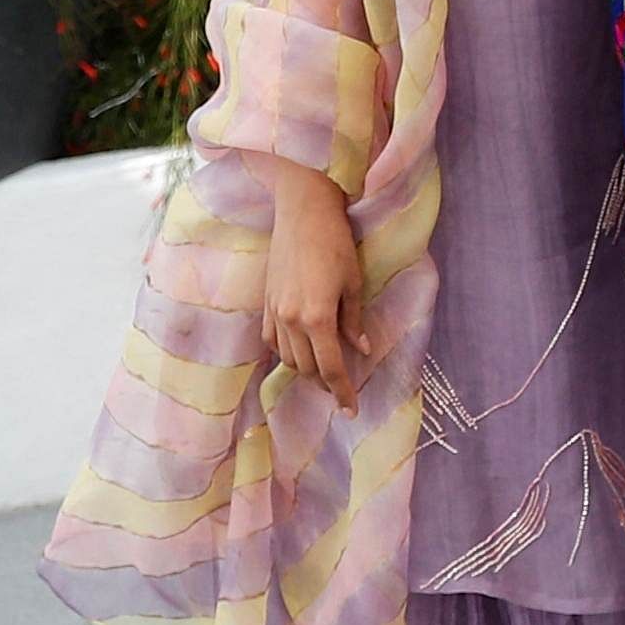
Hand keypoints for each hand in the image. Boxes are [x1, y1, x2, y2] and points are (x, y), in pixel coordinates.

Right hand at [258, 155, 376, 407]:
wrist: (302, 214)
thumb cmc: (336, 244)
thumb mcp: (354, 284)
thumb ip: (354, 321)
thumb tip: (360, 351)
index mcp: (317, 318)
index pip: (330, 368)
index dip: (342, 392)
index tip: (351, 409)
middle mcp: (291, 320)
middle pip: (306, 369)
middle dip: (325, 384)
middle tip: (342, 391)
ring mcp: (273, 312)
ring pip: (287, 358)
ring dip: (305, 370)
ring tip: (324, 374)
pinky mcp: (264, 304)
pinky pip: (271, 341)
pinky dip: (286, 353)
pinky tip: (300, 353)